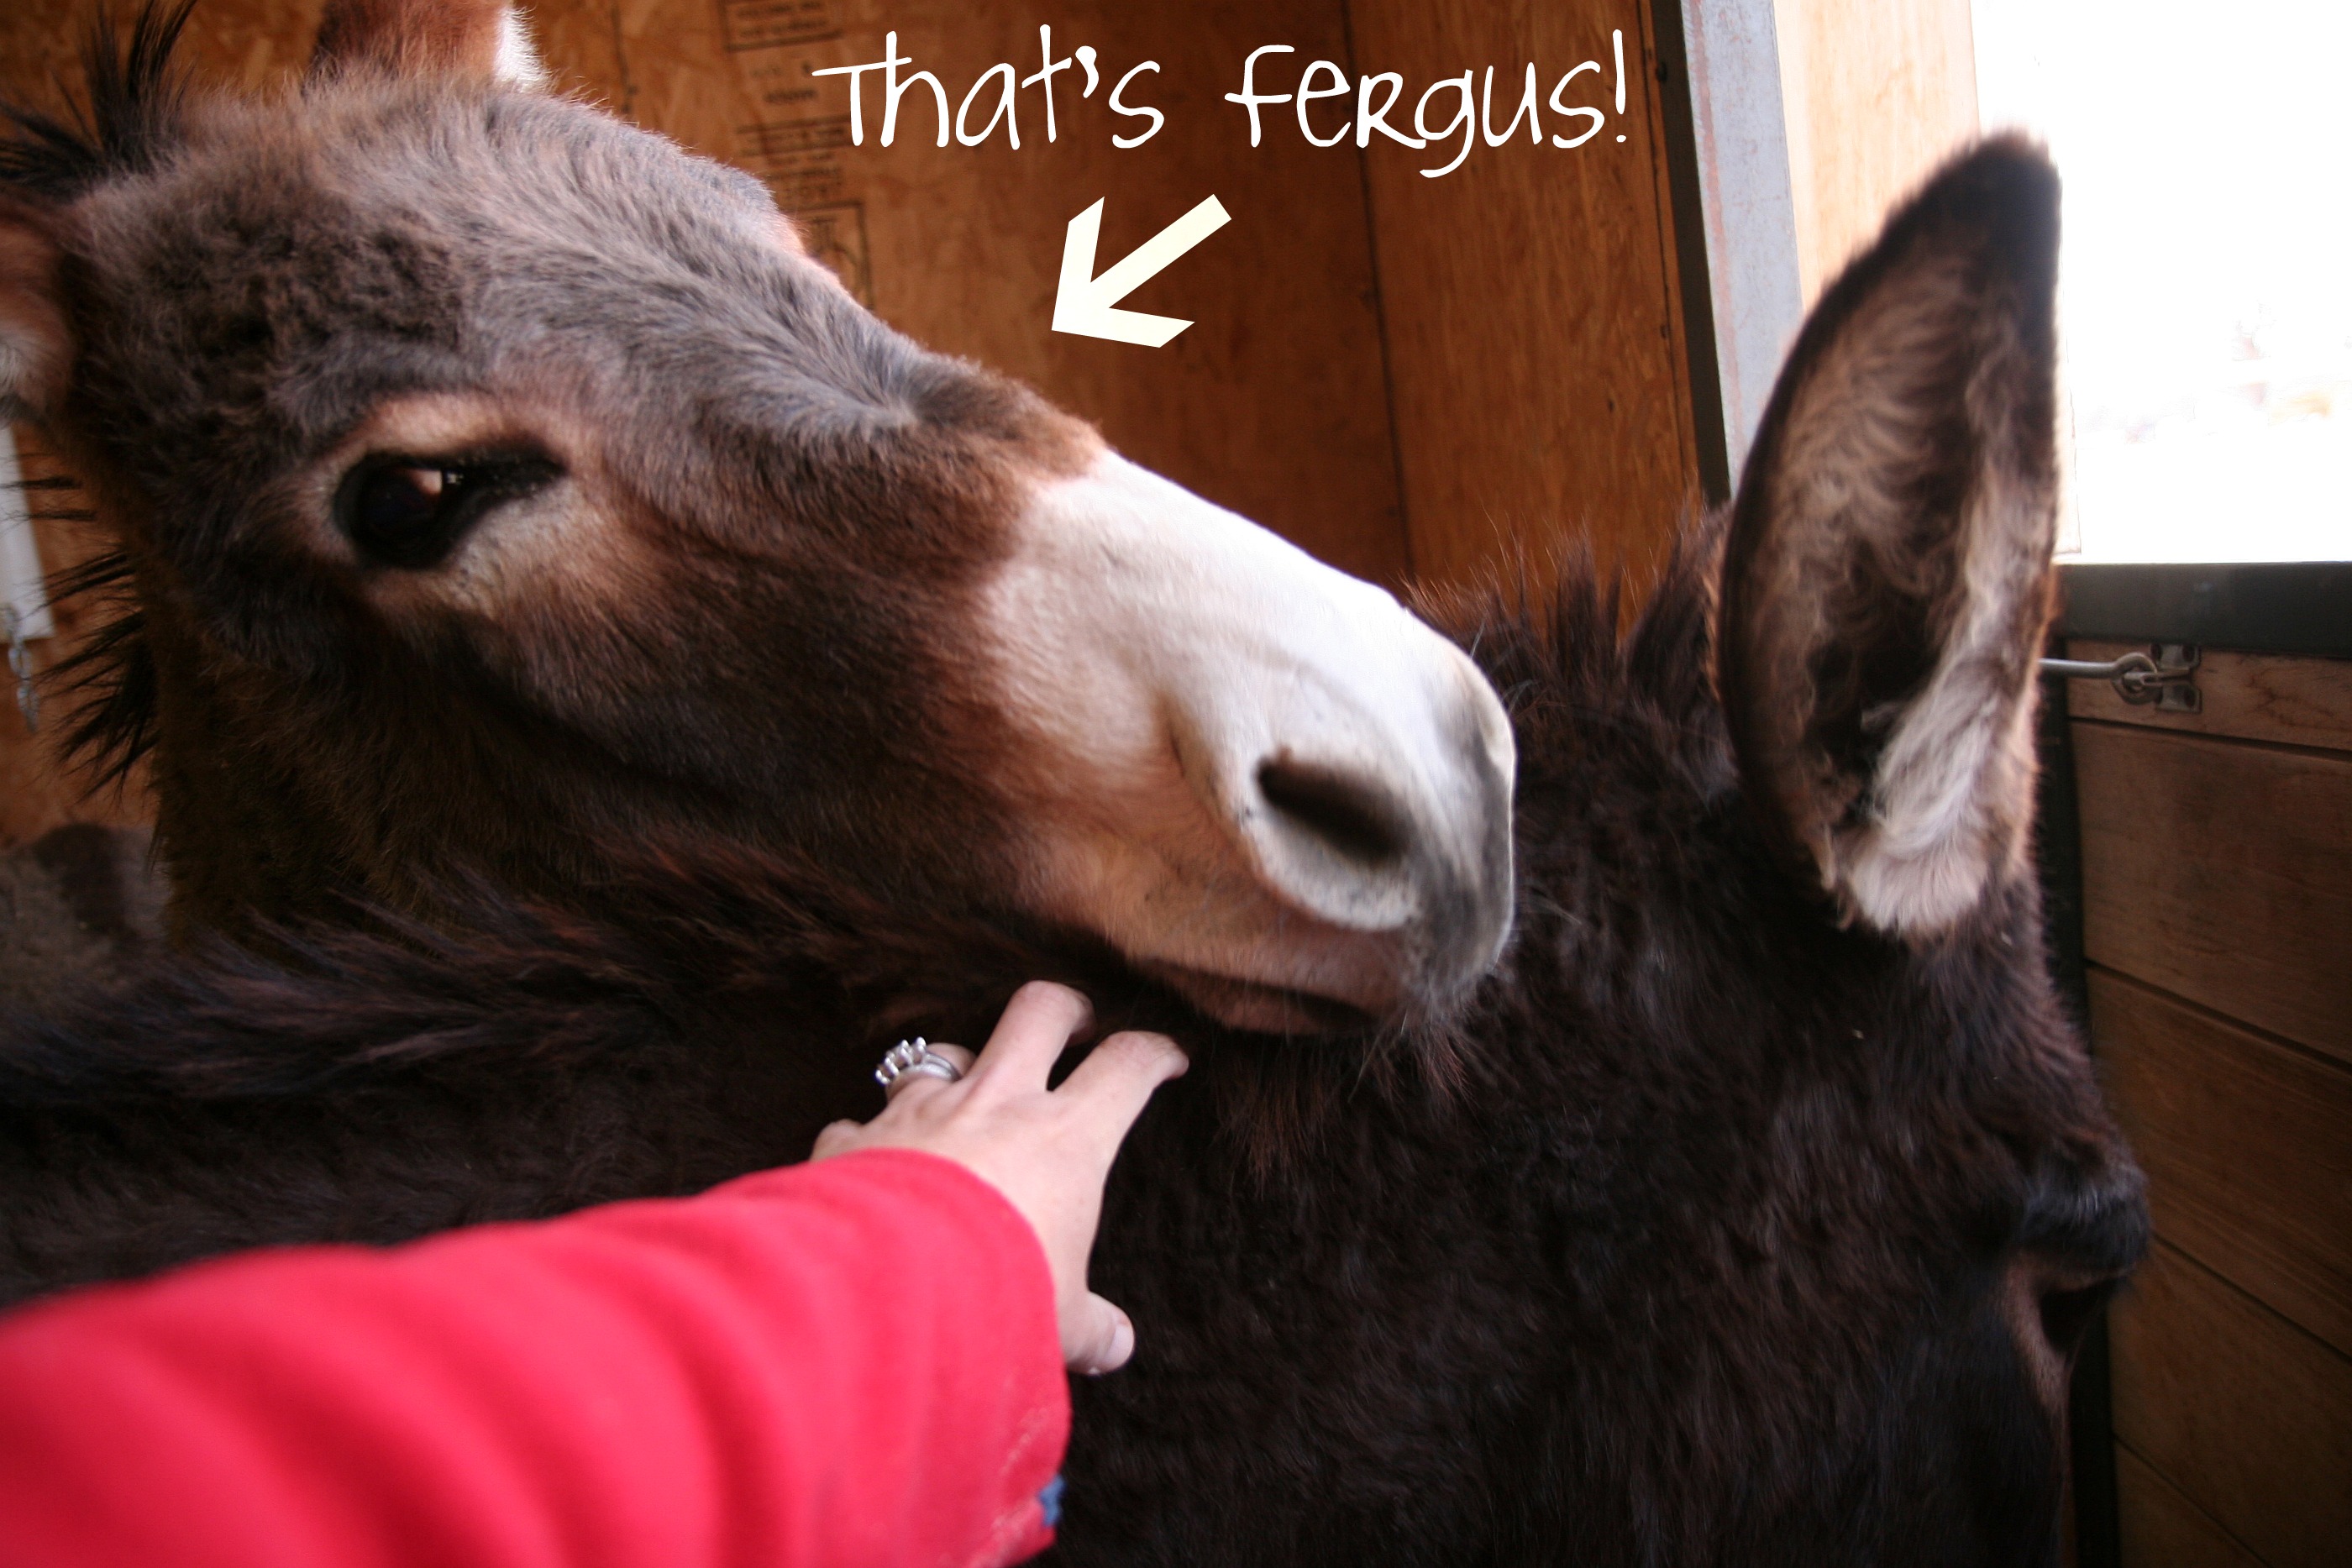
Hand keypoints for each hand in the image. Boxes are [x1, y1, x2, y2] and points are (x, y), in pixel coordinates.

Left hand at [812, 982, 1185, 1373]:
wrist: (883, 1290)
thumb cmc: (994, 1298)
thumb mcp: (1059, 1321)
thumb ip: (1090, 1328)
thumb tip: (1115, 1346)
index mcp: (1064, 1137)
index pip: (1127, 1067)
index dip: (1155, 1052)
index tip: (1170, 1057)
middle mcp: (994, 1104)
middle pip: (1039, 1011)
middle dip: (1065, 1009)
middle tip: (1077, 1024)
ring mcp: (921, 1111)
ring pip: (943, 1052)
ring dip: (956, 1068)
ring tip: (964, 1093)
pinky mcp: (858, 1137)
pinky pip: (861, 1121)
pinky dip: (869, 1137)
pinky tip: (870, 1160)